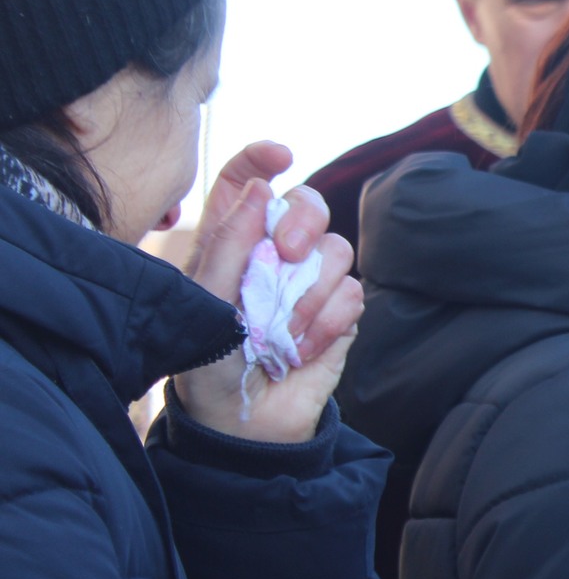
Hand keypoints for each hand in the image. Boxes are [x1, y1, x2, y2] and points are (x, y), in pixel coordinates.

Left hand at [173, 142, 362, 443]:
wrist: (244, 424)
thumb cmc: (208, 365)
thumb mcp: (204, 302)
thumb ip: (229, 242)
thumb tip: (261, 188)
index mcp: (233, 241)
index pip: (249, 181)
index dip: (263, 159)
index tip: (279, 154)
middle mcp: (275, 254)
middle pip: (309, 204)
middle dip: (303, 222)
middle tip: (288, 254)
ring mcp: (312, 284)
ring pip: (338, 251)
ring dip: (309, 294)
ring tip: (281, 332)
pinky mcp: (340, 315)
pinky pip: (353, 295)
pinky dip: (327, 324)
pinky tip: (301, 348)